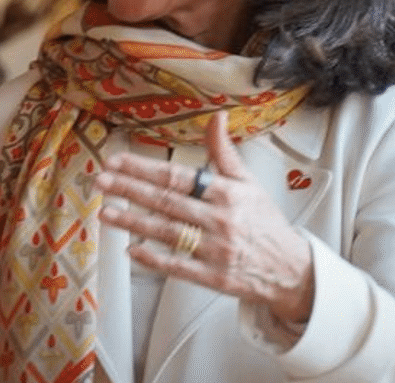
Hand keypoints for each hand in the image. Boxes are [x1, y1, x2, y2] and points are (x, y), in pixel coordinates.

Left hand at [93, 111, 314, 323]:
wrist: (292, 269)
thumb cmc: (264, 223)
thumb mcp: (248, 183)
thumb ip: (224, 152)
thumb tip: (218, 117)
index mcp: (226, 193)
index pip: (177, 176)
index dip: (144, 168)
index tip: (116, 161)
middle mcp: (220, 219)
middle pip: (167, 201)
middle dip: (130, 189)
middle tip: (101, 180)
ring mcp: (216, 250)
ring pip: (167, 232)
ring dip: (133, 221)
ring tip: (106, 212)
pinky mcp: (214, 277)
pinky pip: (178, 266)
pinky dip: (153, 258)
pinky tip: (130, 249)